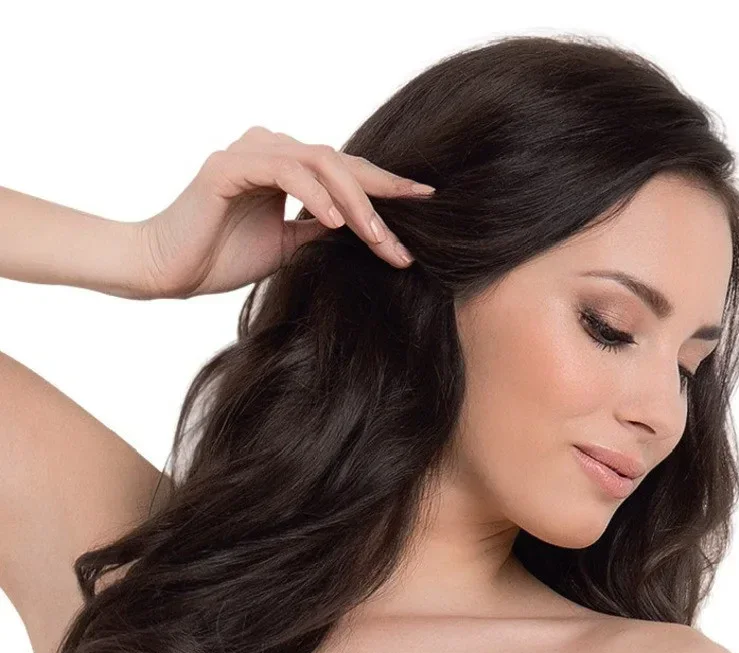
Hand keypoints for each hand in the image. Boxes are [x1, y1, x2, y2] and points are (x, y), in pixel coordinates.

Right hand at [133, 128, 434, 299]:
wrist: (167, 270)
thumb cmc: (219, 258)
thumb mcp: (286, 247)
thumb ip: (318, 231)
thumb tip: (364, 232)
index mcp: (284, 166)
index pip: (344, 172)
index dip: (385, 187)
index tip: (425, 204)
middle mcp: (269, 150)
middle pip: (339, 162)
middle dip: (380, 195)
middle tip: (413, 223)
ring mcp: (249, 154)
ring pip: (319, 163)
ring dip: (353, 200)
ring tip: (377, 236)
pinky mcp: (229, 168)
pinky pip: (284, 173)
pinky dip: (314, 196)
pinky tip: (335, 222)